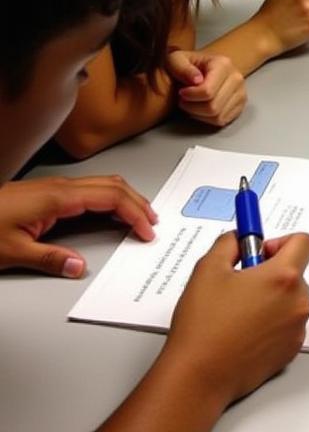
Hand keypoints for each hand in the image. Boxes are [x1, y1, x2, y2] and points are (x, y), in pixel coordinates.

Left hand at [0, 176, 155, 277]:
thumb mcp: (12, 251)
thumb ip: (50, 258)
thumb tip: (79, 267)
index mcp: (59, 197)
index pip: (111, 197)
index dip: (134, 212)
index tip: (147, 230)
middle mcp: (61, 187)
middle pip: (113, 186)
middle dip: (138, 203)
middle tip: (152, 223)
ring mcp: (55, 188)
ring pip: (103, 184)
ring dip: (126, 198)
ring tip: (139, 216)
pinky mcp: (48, 193)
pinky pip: (90, 189)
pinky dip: (109, 198)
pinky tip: (110, 212)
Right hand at [160, 231, 308, 407]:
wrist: (198, 376)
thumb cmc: (203, 326)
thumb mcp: (208, 268)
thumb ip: (229, 243)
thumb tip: (239, 238)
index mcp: (283, 277)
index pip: (304, 241)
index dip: (282, 242)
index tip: (261, 251)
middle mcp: (298, 301)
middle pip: (296, 272)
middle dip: (272, 271)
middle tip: (242, 283)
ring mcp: (297, 328)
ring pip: (292, 299)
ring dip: (273, 297)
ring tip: (239, 311)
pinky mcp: (291, 350)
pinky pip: (289, 324)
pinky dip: (273, 321)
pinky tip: (245, 331)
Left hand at [170, 50, 246, 126]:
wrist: (203, 66)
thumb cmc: (189, 64)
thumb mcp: (176, 59)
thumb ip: (182, 68)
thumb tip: (196, 80)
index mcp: (223, 64)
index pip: (207, 91)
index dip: (190, 96)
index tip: (181, 92)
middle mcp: (236, 78)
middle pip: (213, 107)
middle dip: (193, 107)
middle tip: (184, 99)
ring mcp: (240, 92)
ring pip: (218, 117)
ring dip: (199, 114)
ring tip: (191, 103)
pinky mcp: (240, 104)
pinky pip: (222, 120)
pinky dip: (207, 119)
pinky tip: (200, 107)